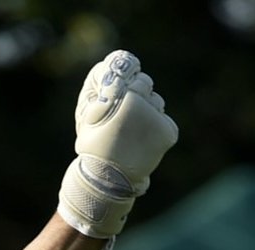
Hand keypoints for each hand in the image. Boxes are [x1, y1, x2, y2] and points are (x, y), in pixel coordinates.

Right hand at [57, 51, 177, 238]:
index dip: (125, 78)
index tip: (121, 89)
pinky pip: (165, 123)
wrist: (106, 180)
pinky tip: (143, 144)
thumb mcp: (87, 115)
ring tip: (132, 135)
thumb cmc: (94, 147)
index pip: (129, 67)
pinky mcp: (167, 132)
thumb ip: (100, 88)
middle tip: (124, 120)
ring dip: (148, 113)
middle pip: (145, 83)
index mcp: (120, 94)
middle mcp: (140, 102)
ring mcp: (155, 117)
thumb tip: (110, 64)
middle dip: (137, 96)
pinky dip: (157, 132)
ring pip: (157, 102)